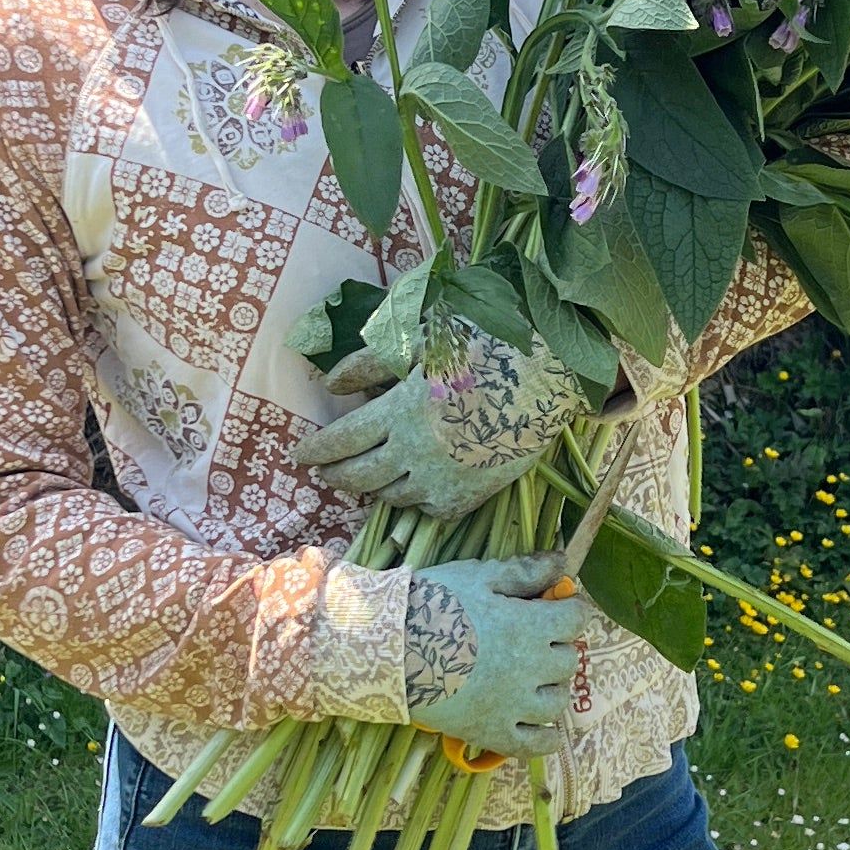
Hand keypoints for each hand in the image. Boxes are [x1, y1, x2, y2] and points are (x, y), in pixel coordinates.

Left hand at [296, 328, 579, 522]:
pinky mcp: (471, 495)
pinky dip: (414, 501)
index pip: (341, 442)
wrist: (550, 374)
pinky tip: (409, 490)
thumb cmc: (485, 344)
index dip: (316, 451)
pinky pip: (430, 509)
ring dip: (372, 489)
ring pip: (392, 497)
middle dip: (335, 475)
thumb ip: (370, 364)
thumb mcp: (422, 341)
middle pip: (359, 476)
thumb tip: (331, 385)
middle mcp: (416, 453)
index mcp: (400, 412)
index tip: (300, 456)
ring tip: (362, 480)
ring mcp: (444, 479)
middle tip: (322, 472)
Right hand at [401, 558, 599, 756]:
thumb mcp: (479, 577)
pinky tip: (536, 725)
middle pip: (568, 660)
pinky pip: (535, 745)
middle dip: (557, 647)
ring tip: (529, 680)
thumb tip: (562, 562)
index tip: (556, 609)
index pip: (577, 619)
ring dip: (550, 689)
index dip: (569, 610)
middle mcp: (530, 668)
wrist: (388, 648)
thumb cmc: (433, 604)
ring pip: (556, 703)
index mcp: (530, 626)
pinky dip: (543, 738)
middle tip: (534, 642)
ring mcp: (513, 706)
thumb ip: (524, 571)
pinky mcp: (493, 734)